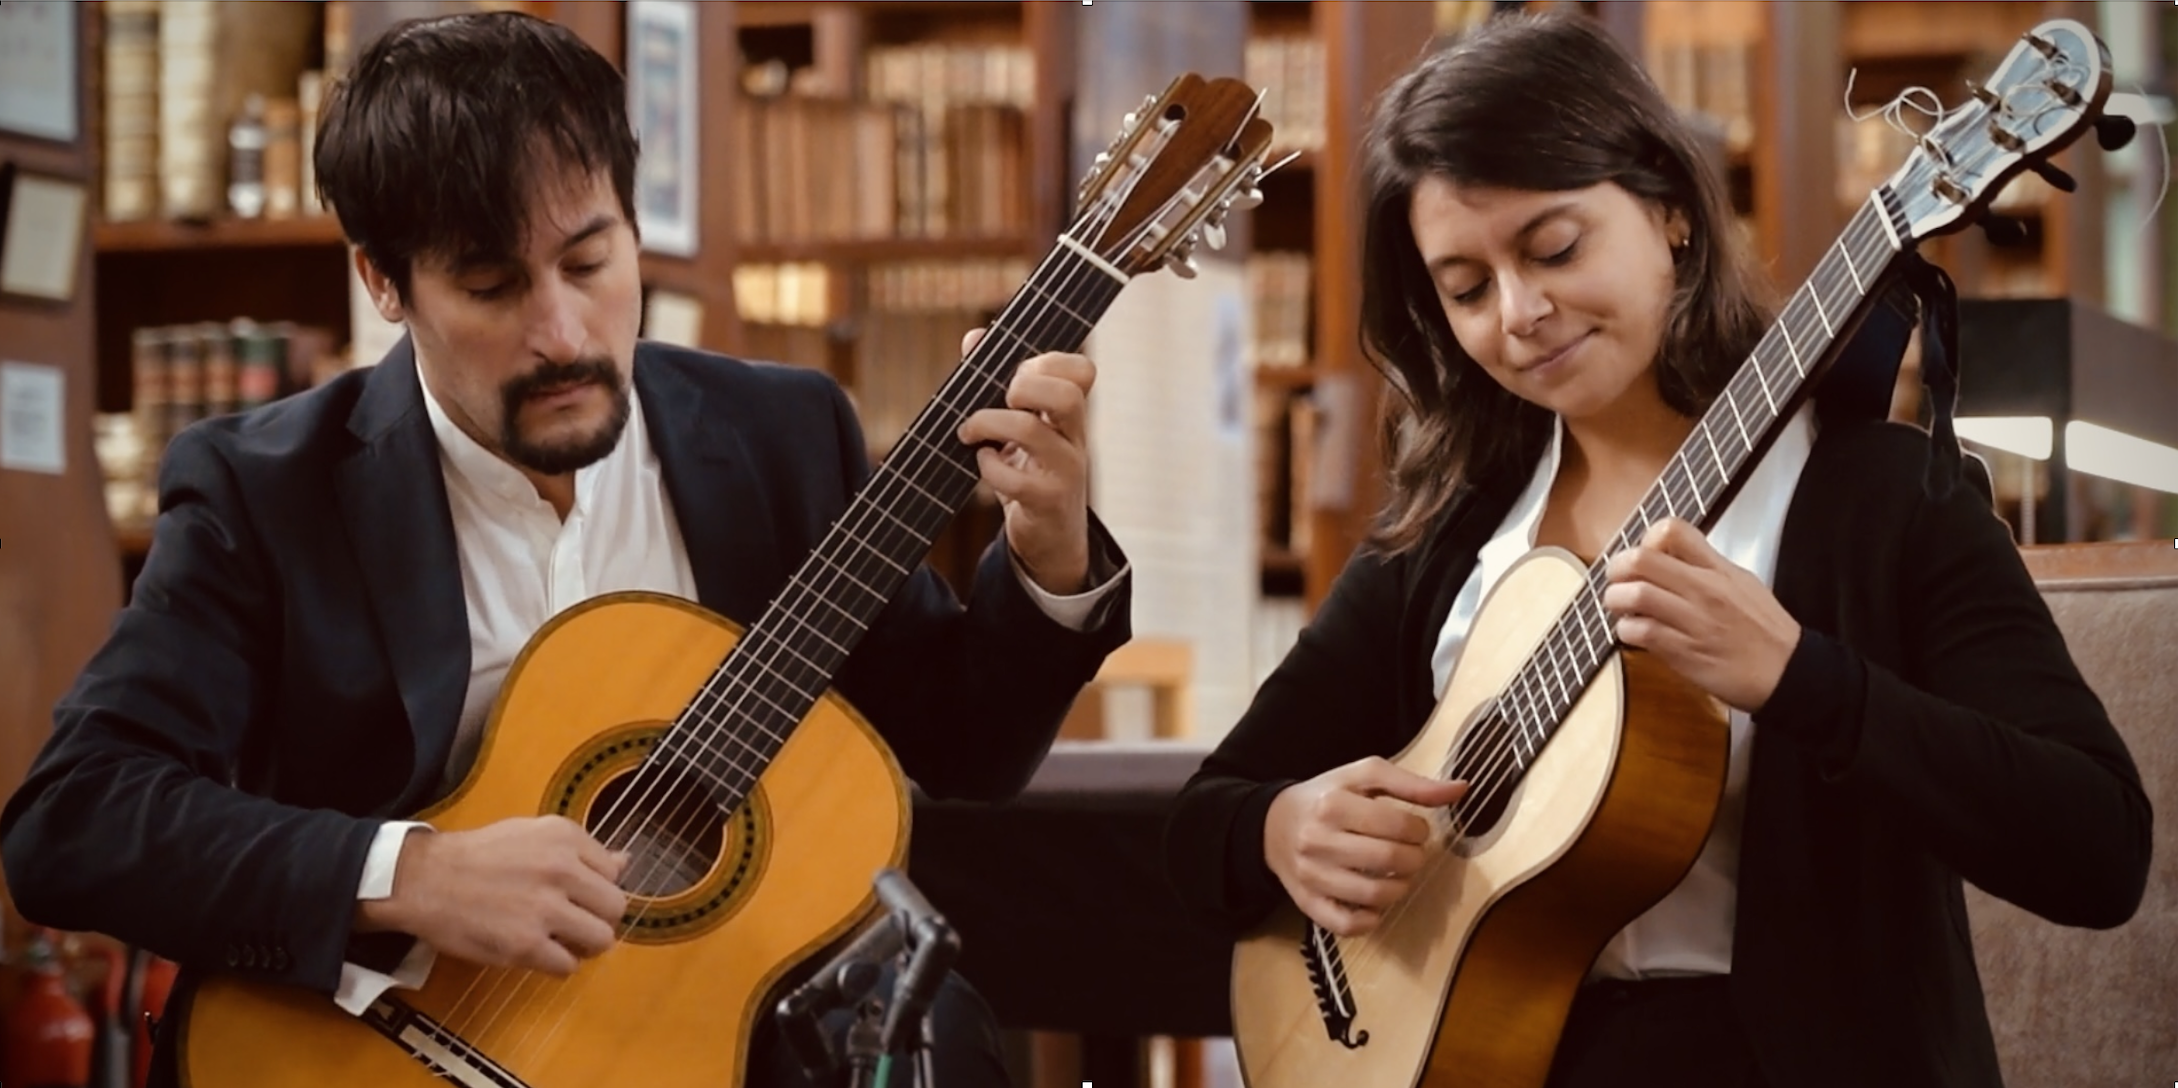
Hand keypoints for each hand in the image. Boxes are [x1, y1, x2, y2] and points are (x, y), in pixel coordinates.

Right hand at [356, 815, 629, 976]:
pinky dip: (557, 965)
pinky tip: (538, 952)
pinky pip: (567, 966)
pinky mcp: (525, 945)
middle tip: (575, 922)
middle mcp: (561, 869)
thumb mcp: (534, 834)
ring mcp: (544, 908)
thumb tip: (626, 861)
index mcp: (565, 837)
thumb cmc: (479, 856)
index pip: (614, 872)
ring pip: (600, 940)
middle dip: (599, 919)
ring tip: (560, 940)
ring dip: (584, 946)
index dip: (597, 888)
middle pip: (616, 908)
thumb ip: (581, 850)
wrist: (425, 879)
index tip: (577, 894)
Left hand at [953, 328, 1093, 594]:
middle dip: (1025, 387)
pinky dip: (990, 468)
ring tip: (970, 432)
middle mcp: (1074, 438)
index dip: (1050, 362)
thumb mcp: (1018, 426)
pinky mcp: (1047, 501)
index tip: (1018, 374)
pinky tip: (983, 464)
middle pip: (1068, 395)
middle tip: (1002, 398)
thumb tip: (974, 338)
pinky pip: (1017, 479)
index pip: (1083, 371)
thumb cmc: (1030, 470)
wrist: (1049, 536)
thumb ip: (996, 381)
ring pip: (1033, 431)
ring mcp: (1065, 470)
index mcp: (1069, 414)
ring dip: (989, 423)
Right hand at [1264, 757, 1467, 936]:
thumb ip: (1412, 784)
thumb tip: (1461, 789)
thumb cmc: (1326, 797)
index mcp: (1334, 804)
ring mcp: (1312, 876)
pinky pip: (1346, 925)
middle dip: (1415, 859)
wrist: (1272, 824)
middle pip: (1390, 860)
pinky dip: (1370, 920)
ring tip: (1399, 875)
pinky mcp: (1307, 904)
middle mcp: (1318, 841)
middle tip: (1412, 853)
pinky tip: (1376, 904)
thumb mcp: (1363, 778)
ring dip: (1401, 888)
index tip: (1416, 830)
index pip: (1397, 825)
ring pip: (1373, 896)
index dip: (1420, 831)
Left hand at [1602, 517, 1800, 712]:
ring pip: (1637, 595)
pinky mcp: (1685, 652)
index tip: (1645, 553)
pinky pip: (1642, 632)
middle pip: (1642, 560)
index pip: (1674, 530)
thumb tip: (1668, 556)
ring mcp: (1694, 621)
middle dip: (1617, 568)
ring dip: (1616, 599)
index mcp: (1719, 570)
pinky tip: (1632, 631)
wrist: (1789, 673)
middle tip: (1616, 579)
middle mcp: (1705, 590)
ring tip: (1619, 606)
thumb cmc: (1766, 632)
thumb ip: (1707, 567)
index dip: (1647, 538)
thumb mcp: (1743, 584)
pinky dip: (1627, 630)